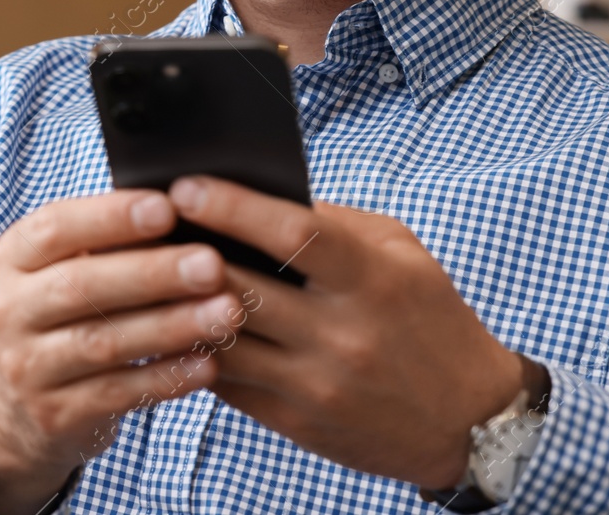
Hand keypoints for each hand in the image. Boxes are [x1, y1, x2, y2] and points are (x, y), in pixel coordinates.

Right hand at [0, 189, 249, 514]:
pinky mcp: (54, 415)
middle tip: (213, 264)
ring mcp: (26, 367)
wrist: (23, 403)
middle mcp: (9, 309)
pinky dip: (166, 377)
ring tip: (227, 313)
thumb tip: (189, 208)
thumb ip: (111, 240)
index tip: (168, 207)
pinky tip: (209, 363)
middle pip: (81, 286)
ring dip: (171, 326)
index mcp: (14, 258)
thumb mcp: (67, 267)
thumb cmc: (70, 311)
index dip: (111, 217)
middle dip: (153, 273)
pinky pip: (116, 394)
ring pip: (103, 343)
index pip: (55, 228)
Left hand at [167, 175, 523, 491]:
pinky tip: (172, 324)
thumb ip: (336, 225)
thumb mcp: (401, 255)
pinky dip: (196, 351)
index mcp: (373, 278)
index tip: (185, 186)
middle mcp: (344, 333)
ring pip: (222, 340)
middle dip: (184, 254)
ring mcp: (318, 382)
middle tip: (142, 226)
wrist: (467, 418)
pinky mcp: (297, 421)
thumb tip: (259, 198)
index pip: (293, 233)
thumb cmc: (429, 319)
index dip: (232, 206)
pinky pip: (227, 382)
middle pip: (242, 288)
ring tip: (145, 273)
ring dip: (177, 306)